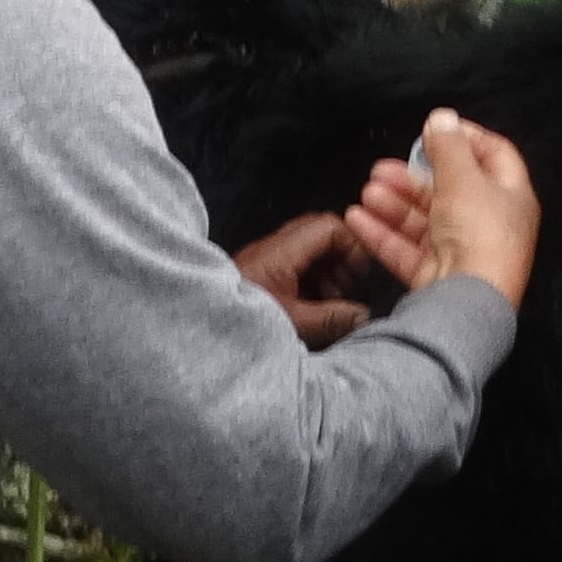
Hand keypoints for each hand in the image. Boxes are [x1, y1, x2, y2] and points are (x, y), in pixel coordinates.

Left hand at [230, 212, 375, 347]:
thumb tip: (364, 315)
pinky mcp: (259, 275)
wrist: (197, 334)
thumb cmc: (242, 327)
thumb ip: (333, 319)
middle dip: (341, 260)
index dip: (352, 248)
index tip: (357, 280)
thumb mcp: (294, 325)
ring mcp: (265, 260)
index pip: (329, 226)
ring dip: (327, 273)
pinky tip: (312, 311)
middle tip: (347, 292)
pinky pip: (294, 267)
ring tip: (331, 306)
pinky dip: (311, 282)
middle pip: (320, 235)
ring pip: (308, 251)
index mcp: (281, 252)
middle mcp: (273, 248)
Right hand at [337, 110, 539, 309]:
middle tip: (384, 167)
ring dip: (393, 202)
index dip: (466, 138)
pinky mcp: (436, 274)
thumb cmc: (480, 238)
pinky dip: (382, 233)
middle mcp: (488, 224)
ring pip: (423, 219)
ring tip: (368, 191)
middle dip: (412, 176)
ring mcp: (461, 250)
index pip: (493, 156)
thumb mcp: (463, 178)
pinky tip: (358, 218)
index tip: (436, 129)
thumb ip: (448, 146)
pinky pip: (406, 248)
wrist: (467, 301)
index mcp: (510, 197)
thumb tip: (442, 118)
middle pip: (448, 190)